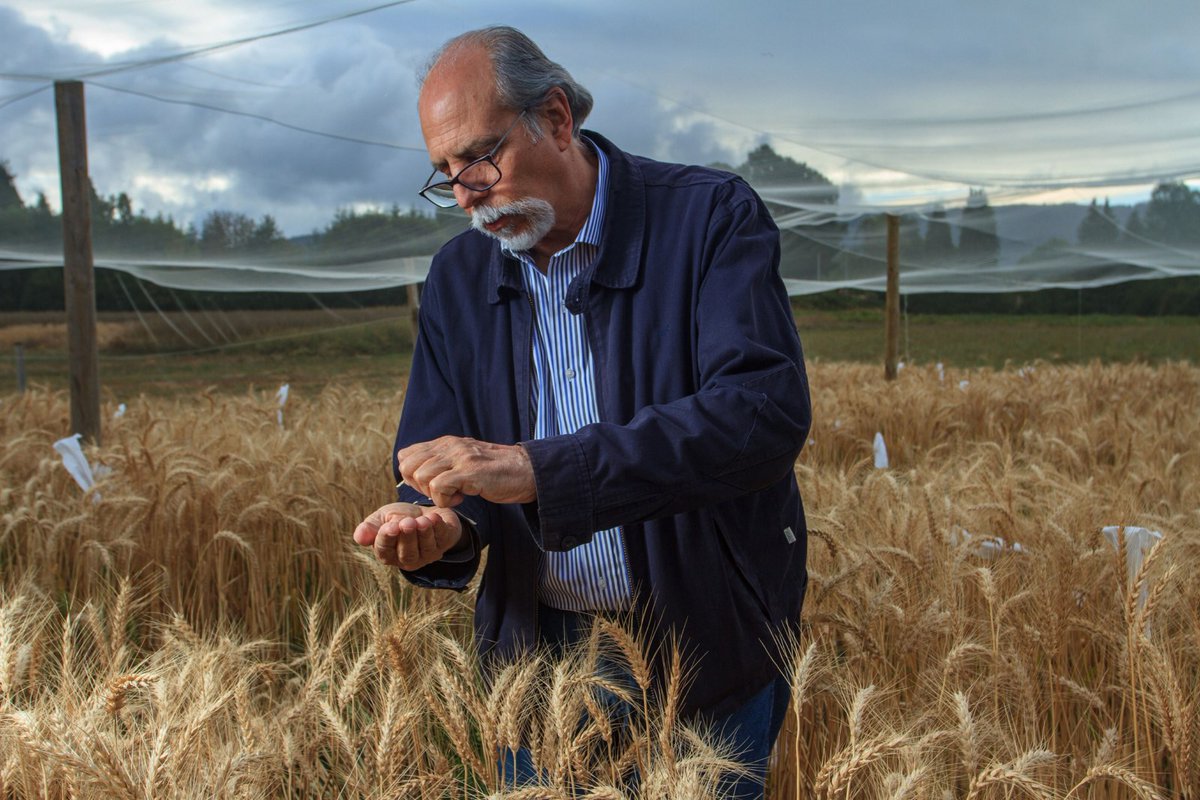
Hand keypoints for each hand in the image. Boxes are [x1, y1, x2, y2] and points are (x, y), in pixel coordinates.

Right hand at [352, 502, 463, 570]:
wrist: (424, 510)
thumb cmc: (399, 516)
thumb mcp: (382, 518)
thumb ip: (370, 527)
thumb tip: (359, 538)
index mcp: (388, 553)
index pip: (384, 551)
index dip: (387, 539)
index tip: (390, 526)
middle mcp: (407, 559)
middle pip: (407, 555)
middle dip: (407, 538)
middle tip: (407, 522)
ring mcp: (427, 555)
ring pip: (425, 549)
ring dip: (424, 533)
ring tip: (421, 520)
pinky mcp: (444, 545)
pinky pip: (442, 539)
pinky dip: (438, 528)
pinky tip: (434, 517)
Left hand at [396, 436, 535, 508]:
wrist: (527, 470)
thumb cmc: (496, 471)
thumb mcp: (464, 459)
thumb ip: (443, 462)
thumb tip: (417, 474)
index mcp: (445, 443)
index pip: (406, 455)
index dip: (411, 476)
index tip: (430, 485)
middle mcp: (449, 446)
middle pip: (408, 466)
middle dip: (418, 487)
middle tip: (440, 492)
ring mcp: (459, 457)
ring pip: (421, 476)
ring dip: (434, 494)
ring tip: (455, 494)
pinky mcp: (470, 472)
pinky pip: (439, 487)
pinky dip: (445, 499)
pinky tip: (462, 497)